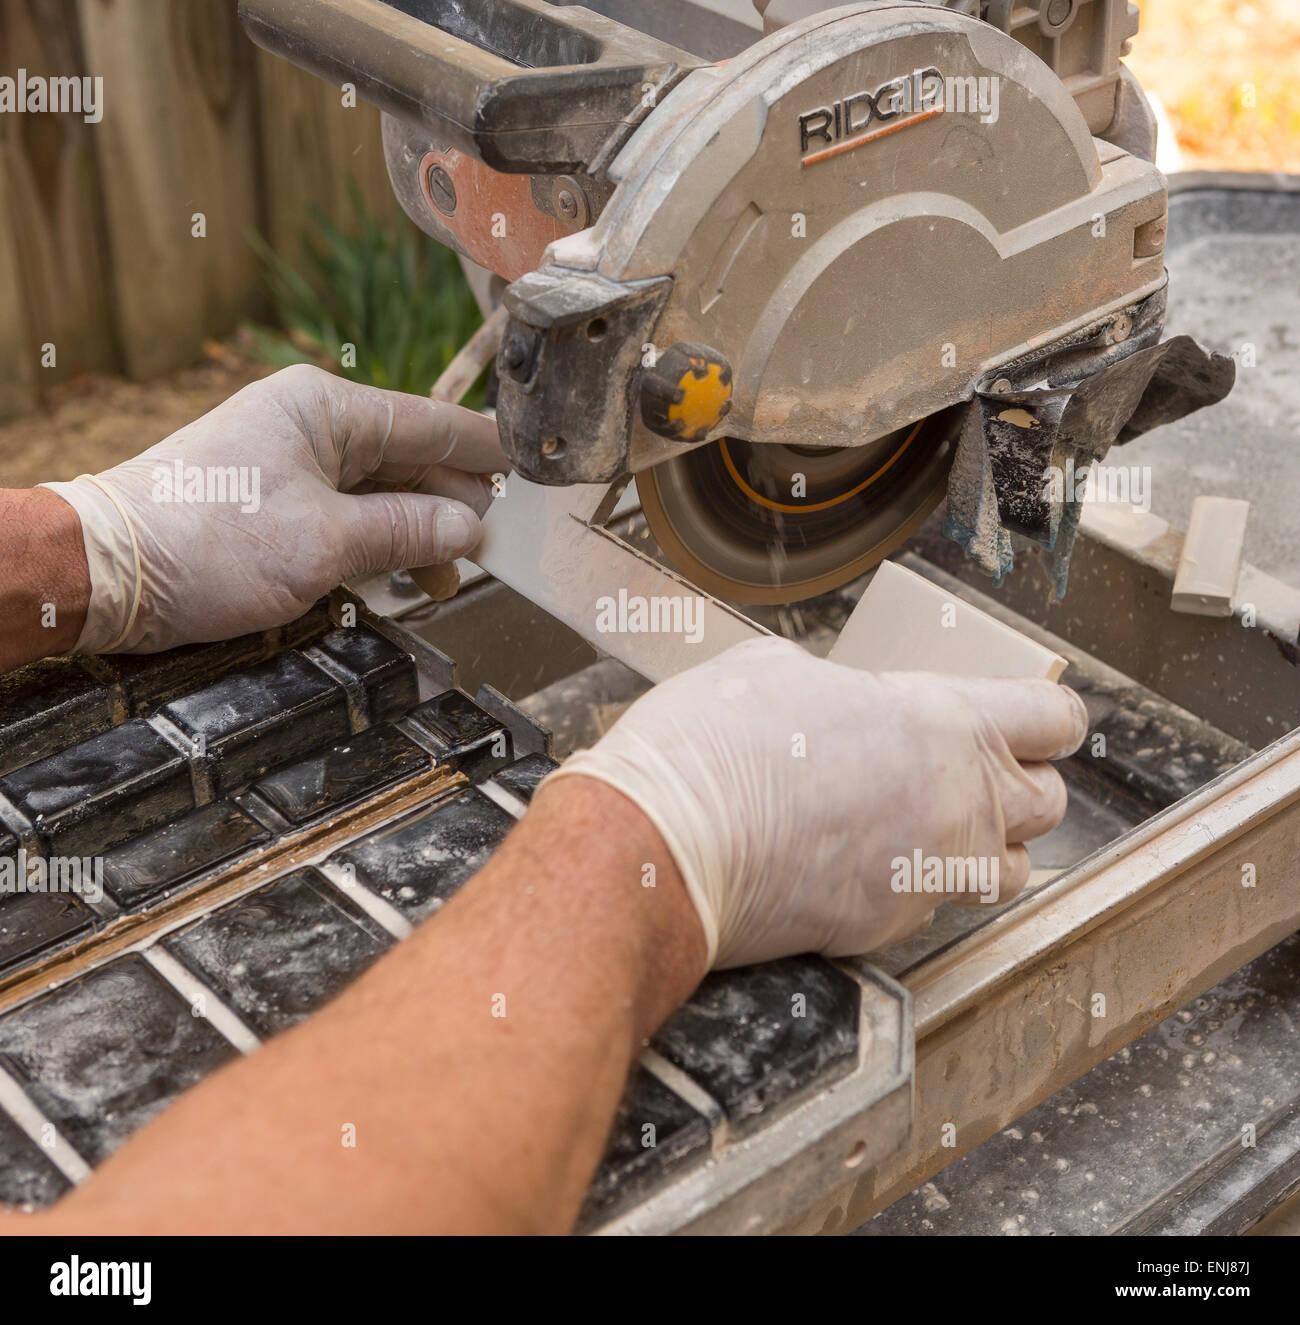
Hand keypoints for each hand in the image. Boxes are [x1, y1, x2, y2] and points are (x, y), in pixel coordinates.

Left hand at [42, 364, 505, 653]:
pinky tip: (395, 577)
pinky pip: (344, 512)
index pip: (431, 424)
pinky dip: (374, 543)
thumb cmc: (206, 543)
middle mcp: (308, 423)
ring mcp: (287, 459)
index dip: (485, 452)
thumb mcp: (326, 543)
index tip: (531, 469)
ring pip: (378, 492)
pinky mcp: (270, 497)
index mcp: (325, 409)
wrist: (105, 571)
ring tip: (441, 581)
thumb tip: (470, 527)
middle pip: (409, 460)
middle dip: (451, 508)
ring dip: (413, 535)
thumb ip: (407, 531)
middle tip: (488, 553)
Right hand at [548, 636, 1087, 967]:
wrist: (665, 840)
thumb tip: (847, 700)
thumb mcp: (776, 669)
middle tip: (971, 770)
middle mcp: (957, 802)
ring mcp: (928, 872)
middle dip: (1019, 784)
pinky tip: (862, 862)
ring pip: (1009, 871)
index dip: (1046, 718)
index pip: (1056, 720)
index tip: (1027, 719)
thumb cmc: (712, 745)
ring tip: (930, 825)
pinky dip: (916, 886)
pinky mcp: (889, 927)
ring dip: (986, 847)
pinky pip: (934, 906)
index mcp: (940, 721)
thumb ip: (843, 686)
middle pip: (1049, 802)